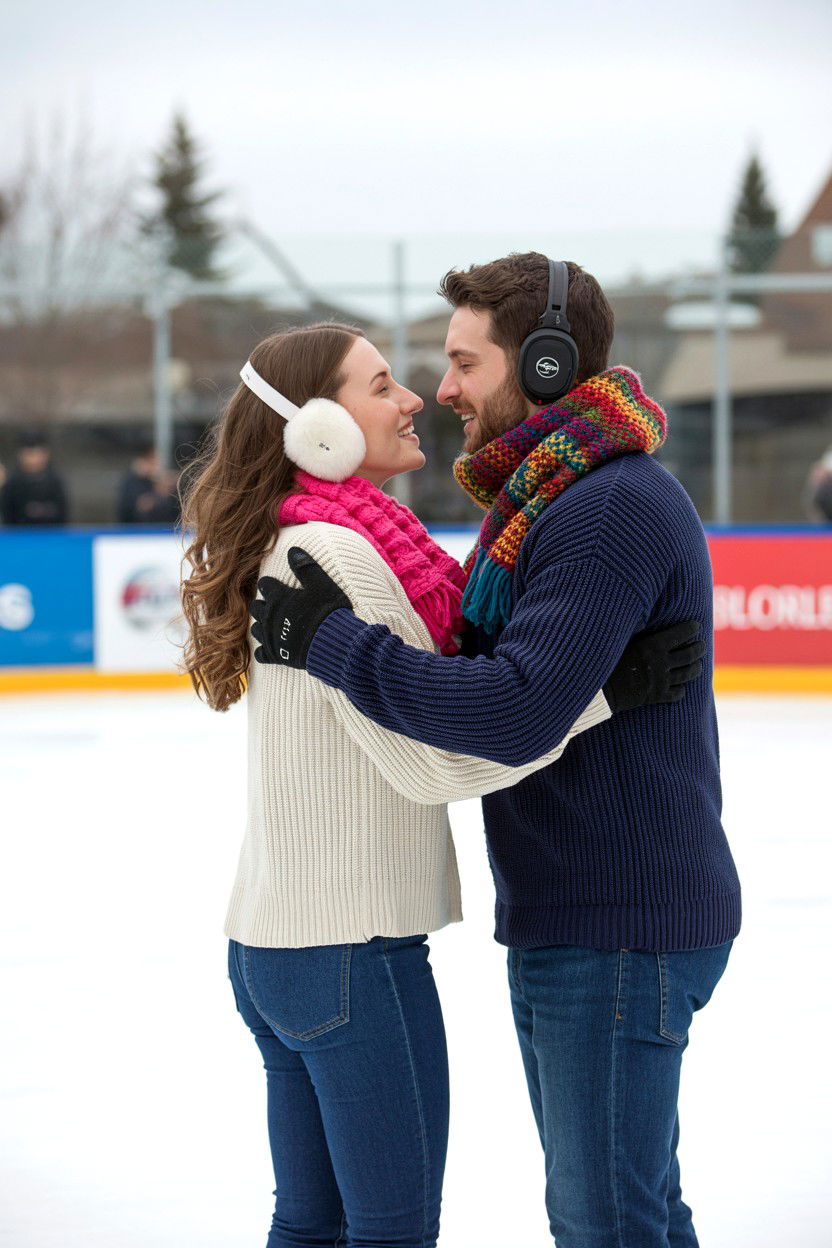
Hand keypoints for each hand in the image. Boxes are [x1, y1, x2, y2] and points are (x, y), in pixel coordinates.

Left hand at [249, 547, 352, 667]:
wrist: (333, 643)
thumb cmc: (328, 611)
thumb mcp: (321, 583)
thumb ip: (305, 567)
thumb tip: (293, 550)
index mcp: (279, 597)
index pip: (265, 585)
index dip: (269, 584)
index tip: (273, 585)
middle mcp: (270, 616)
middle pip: (256, 607)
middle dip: (262, 604)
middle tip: (272, 605)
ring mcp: (271, 637)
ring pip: (256, 629)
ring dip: (261, 625)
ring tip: (270, 625)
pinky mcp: (276, 655)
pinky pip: (261, 654)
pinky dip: (264, 651)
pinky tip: (270, 649)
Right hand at [603, 620, 704, 713]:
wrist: (601, 690)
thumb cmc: (608, 661)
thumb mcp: (621, 641)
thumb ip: (635, 628)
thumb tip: (643, 617)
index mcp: (652, 646)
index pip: (679, 635)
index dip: (691, 629)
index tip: (696, 626)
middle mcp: (660, 663)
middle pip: (689, 655)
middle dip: (699, 649)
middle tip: (702, 645)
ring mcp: (661, 681)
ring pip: (687, 674)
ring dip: (696, 668)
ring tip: (698, 664)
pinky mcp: (657, 696)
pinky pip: (677, 693)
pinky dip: (681, 689)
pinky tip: (681, 686)